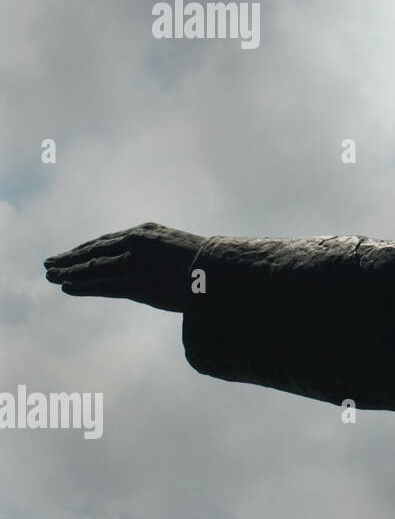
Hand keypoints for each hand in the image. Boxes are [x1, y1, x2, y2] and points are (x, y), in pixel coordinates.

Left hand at [44, 223, 205, 312]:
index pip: (108, 240)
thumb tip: (165, 262)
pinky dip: (81, 286)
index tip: (72, 253)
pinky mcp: (134, 284)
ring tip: (49, 275)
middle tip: (49, 262)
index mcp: (146, 232)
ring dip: (68, 271)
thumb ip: (164, 252)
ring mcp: (133, 263)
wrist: (219, 271)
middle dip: (70, 258)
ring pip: (92, 267)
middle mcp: (134, 243)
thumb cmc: (210, 263)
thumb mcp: (183, 248)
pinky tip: (65, 286)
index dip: (86, 248)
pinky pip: (100, 285)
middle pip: (94, 251)